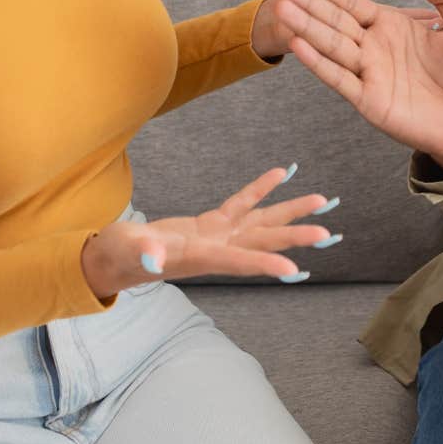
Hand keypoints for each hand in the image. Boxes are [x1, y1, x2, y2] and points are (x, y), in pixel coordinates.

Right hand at [79, 165, 337, 296]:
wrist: (115, 258)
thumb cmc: (118, 256)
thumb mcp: (127, 251)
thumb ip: (141, 252)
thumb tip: (154, 256)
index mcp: (199, 258)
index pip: (237, 262)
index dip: (264, 264)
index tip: (294, 270)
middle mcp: (216, 249)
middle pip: (261, 241)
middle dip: (293, 237)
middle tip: (327, 233)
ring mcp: (217, 236)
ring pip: (261, 222)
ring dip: (290, 212)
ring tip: (321, 200)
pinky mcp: (211, 224)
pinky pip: (242, 203)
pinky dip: (261, 189)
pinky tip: (282, 173)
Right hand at [271, 0, 442, 173]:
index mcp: (390, 27)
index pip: (351, 4)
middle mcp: (373, 47)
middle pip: (333, 20)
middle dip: (307, 2)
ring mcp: (368, 72)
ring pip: (330, 44)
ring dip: (306, 27)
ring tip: (281, 9)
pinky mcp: (368, 99)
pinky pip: (339, 78)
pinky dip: (319, 63)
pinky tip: (300, 46)